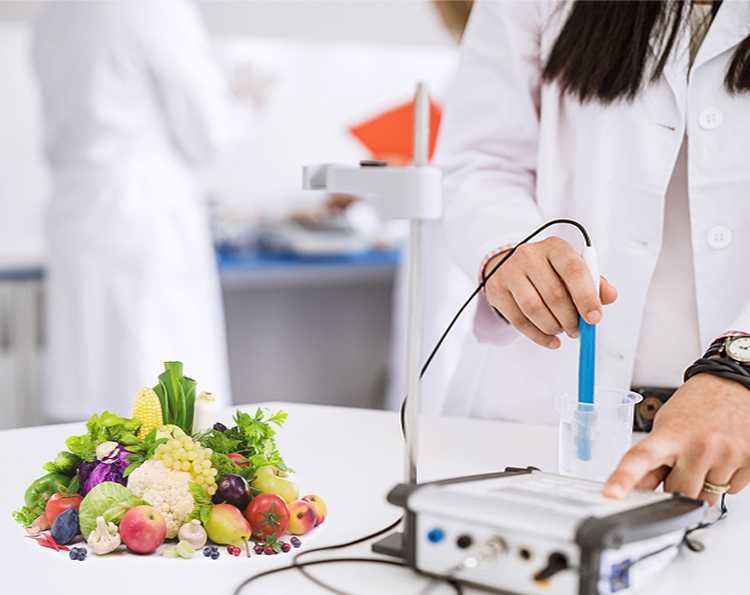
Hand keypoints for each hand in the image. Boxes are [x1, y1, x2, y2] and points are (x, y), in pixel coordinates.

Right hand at [483, 237, 617, 348]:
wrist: (512, 265)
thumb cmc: (549, 270)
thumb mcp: (572, 270)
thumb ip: (593, 283)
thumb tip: (609, 297)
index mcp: (555, 247)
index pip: (574, 270)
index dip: (586, 297)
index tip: (594, 318)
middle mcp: (529, 255)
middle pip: (554, 294)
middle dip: (570, 319)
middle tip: (578, 330)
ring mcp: (509, 272)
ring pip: (534, 309)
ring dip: (553, 327)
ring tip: (561, 329)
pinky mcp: (496, 290)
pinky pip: (519, 321)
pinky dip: (538, 336)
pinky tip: (550, 339)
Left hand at [604, 374, 749, 504]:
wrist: (733, 385)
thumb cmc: (697, 404)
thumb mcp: (666, 425)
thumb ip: (652, 459)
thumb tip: (636, 488)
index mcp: (671, 433)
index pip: (641, 458)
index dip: (624, 478)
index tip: (611, 492)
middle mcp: (699, 445)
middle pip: (680, 493)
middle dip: (677, 487)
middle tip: (682, 465)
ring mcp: (726, 455)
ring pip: (707, 498)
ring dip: (703, 485)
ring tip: (705, 456)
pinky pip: (731, 491)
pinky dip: (725, 480)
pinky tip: (722, 457)